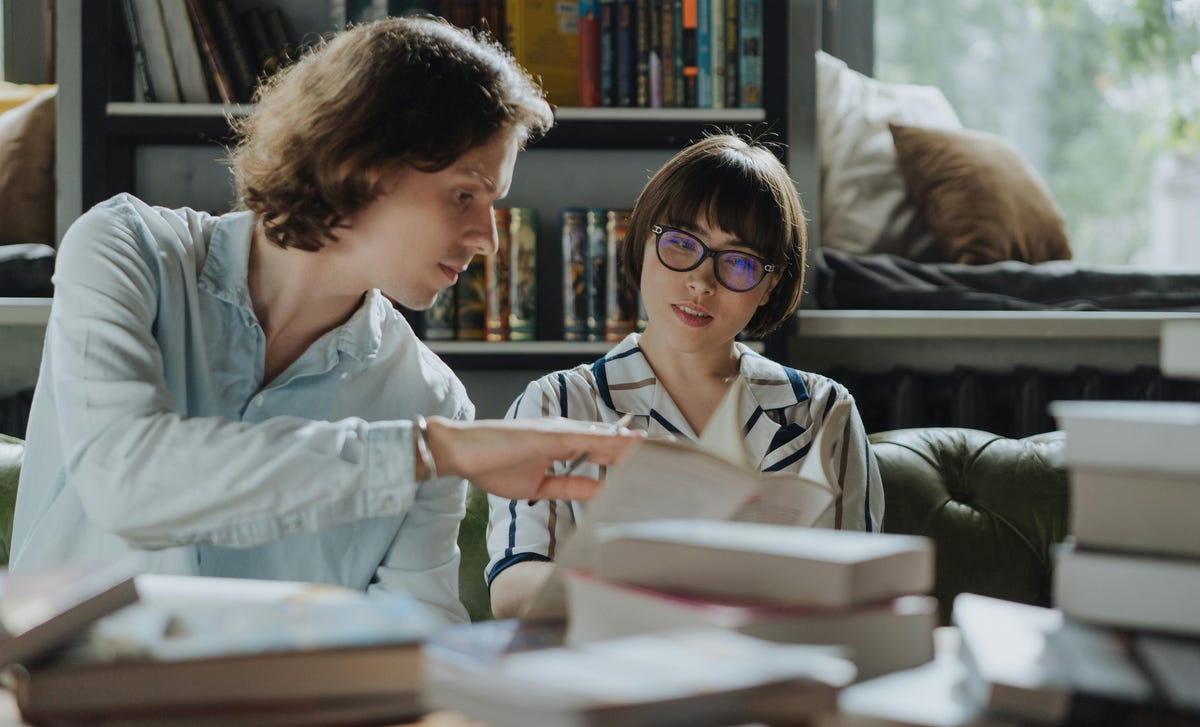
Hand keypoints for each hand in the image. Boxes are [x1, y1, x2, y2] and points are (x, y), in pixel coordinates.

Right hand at [424, 416, 641, 499]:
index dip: (630, 453)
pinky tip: (626, 442)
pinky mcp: (548, 433)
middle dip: (640, 446)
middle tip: (671, 449)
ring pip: (604, 435)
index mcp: (563, 445)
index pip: (604, 450)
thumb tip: (598, 492)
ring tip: (659, 446)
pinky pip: (585, 437)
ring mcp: (558, 431)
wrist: (461, 453)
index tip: (655, 459)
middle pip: (611, 439)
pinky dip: (607, 439)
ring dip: (631, 441)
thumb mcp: (540, 486)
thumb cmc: (492, 466)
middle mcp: (565, 433)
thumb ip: (570, 486)